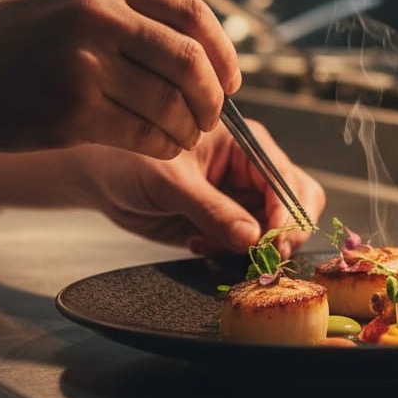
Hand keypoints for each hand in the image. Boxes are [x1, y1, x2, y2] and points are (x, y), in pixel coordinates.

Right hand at [0, 0, 240, 157]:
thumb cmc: (5, 38)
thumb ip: (126, 11)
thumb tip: (197, 50)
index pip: (192, 14)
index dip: (223, 52)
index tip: (231, 79)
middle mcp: (99, 14)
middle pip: (190, 61)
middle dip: (213, 98)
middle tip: (212, 117)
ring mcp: (85, 62)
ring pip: (169, 103)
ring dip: (187, 128)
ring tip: (182, 136)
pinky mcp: (72, 109)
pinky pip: (141, 134)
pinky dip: (160, 146)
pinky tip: (156, 146)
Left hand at [82, 120, 325, 256]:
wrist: (101, 178)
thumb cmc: (129, 159)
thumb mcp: (170, 182)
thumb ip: (211, 208)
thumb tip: (252, 237)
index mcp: (244, 142)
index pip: (283, 176)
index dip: (285, 209)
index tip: (272, 238)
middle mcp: (249, 168)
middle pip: (295, 201)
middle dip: (284, 231)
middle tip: (262, 254)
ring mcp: (240, 197)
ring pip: (276, 228)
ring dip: (254, 247)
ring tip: (211, 243)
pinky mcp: (226, 222)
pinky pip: (249, 245)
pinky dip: (232, 253)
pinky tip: (197, 243)